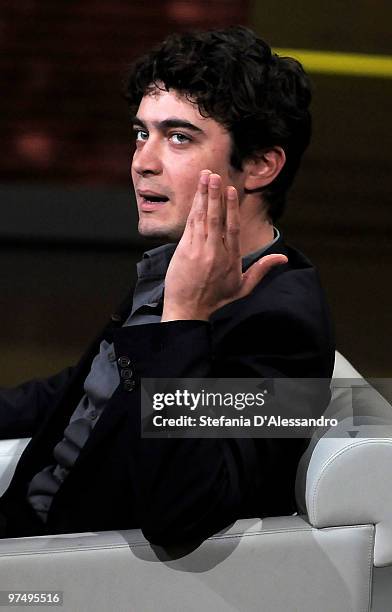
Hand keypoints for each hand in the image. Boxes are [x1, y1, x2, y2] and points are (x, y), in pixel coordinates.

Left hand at [161, 171, 287, 320]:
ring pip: (202, 218)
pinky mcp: (183, 251)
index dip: (231, 207)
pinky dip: (192, 210)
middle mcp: (215, 252)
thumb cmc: (216, 300)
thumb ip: (262, 270)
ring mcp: (198, 250)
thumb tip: (284, 258)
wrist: (188, 311)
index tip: (231, 190)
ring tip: (204, 178)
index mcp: (231, 259)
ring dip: (203, 197)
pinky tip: (194, 197)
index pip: (233, 228)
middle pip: (216, 218)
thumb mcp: (243, 288)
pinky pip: (189, 225)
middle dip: (215, 195)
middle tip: (214, 175)